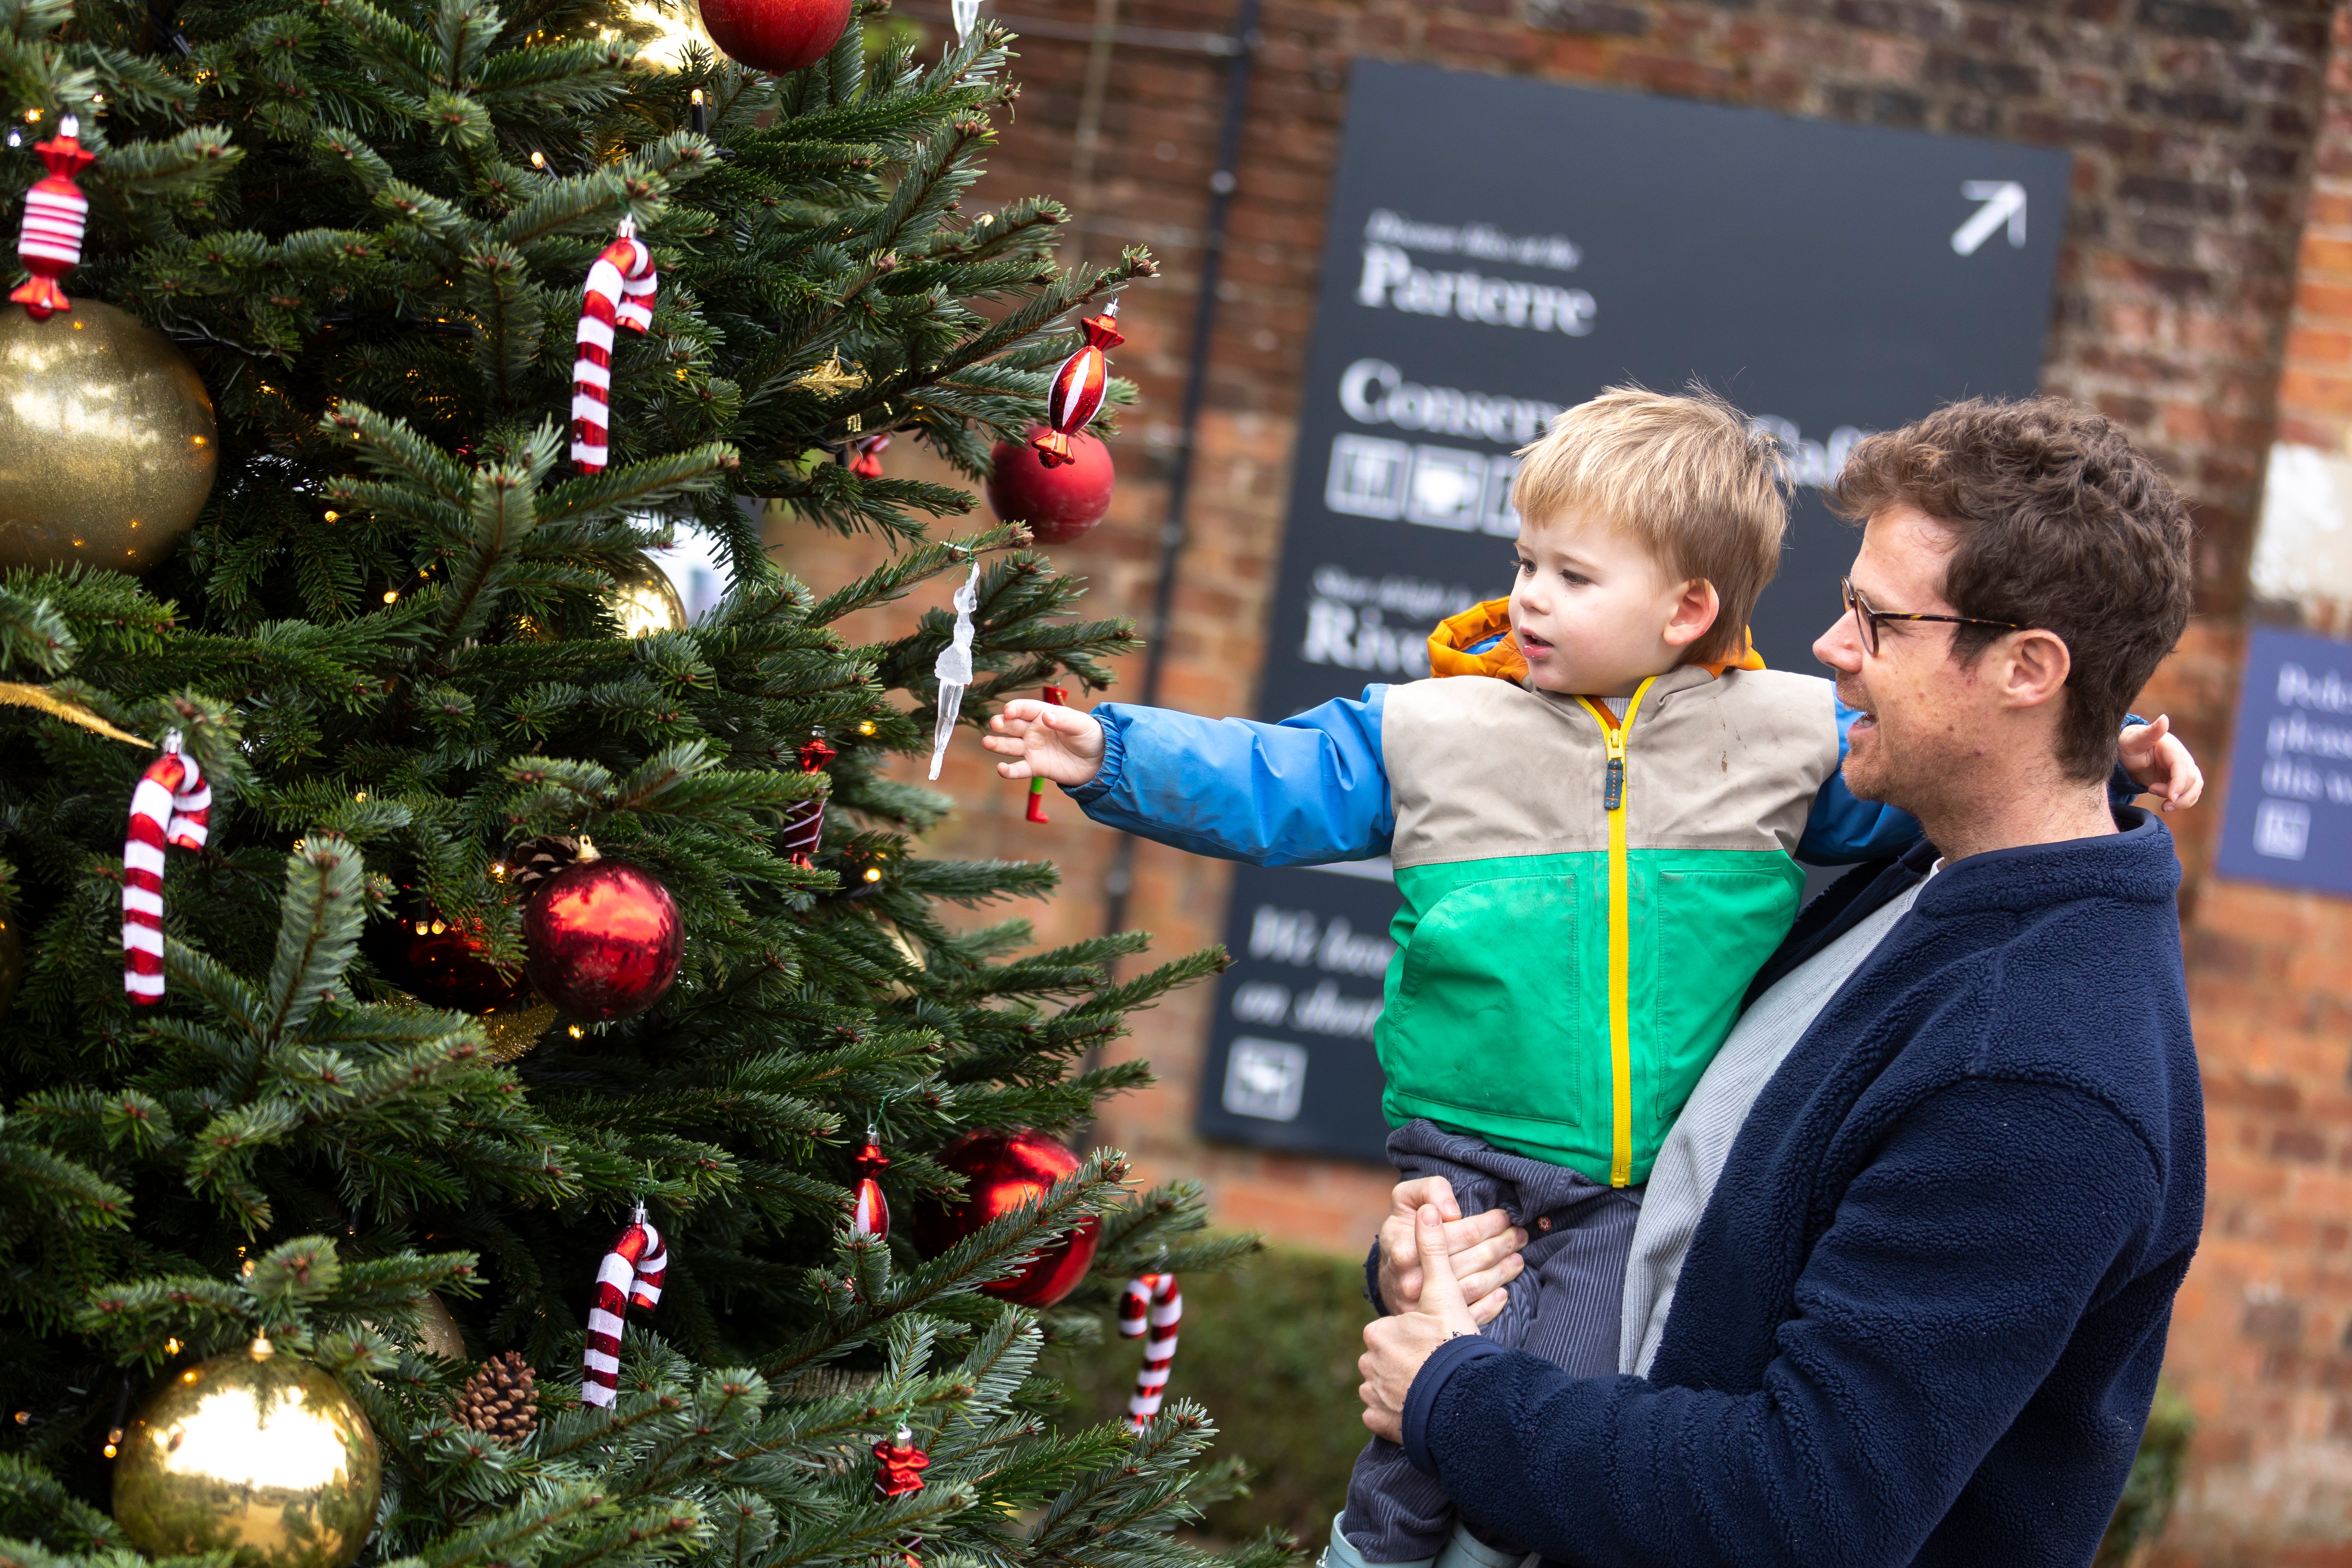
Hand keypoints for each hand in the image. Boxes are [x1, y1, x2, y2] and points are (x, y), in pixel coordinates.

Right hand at [984, 699, 1106, 787]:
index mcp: (1043, 714)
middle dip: (1001, 723)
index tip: (1008, 711)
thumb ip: (1064, 720)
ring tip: (987, 742)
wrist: (1099, 761)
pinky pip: (1019, 769)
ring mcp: (1032, 749)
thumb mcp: (1081, 725)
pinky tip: (1001, 769)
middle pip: (1012, 725)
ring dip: (997, 744)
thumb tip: (1046, 716)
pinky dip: (1009, 770)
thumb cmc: (1090, 736)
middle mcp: (1034, 731)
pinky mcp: (1035, 767)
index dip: (1014, 708)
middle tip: (995, 724)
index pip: (1024, 708)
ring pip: (1010, 746)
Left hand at [1360, 1204, 1484, 1442]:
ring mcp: (1373, 1397)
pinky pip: (1384, 1415)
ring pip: (1385, 1385)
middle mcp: (1369, 1364)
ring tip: (1433, 1387)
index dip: (1418, 1335)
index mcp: (1379, 1332)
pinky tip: (1420, 1408)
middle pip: (1389, 1358)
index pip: (1393, 1330)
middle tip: (1438, 1366)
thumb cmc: (1454, 1345)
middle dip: (1410, 1362)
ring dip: (1404, 1386)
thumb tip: (1428, 1210)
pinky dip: (1398, 1413)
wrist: (1464, 1403)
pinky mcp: (1380, 1424)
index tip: (1437, 1342)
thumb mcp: (1445, 1295)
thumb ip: (1434, 1252)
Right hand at [1378, 1177, 1524, 1318]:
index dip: (1488, 1223)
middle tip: (1519, 1235)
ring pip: (1476, 1286)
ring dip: (1503, 1271)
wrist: (1386, 1275)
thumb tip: (1453, 1212)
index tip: (1504, 1217)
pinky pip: (1471, 1315)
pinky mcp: (1433, 1324)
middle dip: (1502, 1243)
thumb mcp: (1406, 1199)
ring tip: (1518, 1257)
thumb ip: (1430, 1191)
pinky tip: (1504, 1292)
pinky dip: (1492, 1304)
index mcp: (1406, 1247)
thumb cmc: (1402, 1230)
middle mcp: (1413, 1280)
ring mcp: (1423, 1307)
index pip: (1461, 1232)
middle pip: (1474, 1259)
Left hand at [2118, 714, 2203, 812]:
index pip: (2183, 768)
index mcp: (2174, 749)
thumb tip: (2164, 718)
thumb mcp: (2134, 740)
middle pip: (2191, 781)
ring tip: (2164, 807)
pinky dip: (2182, 802)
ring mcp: (2183, 771)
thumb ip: (2150, 732)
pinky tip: (2166, 805)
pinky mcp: (2180, 781)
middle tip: (2151, 791)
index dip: (2179, 784)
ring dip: (2183, 801)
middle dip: (2175, 793)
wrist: (2127, 753)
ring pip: (2195, 789)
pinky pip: (2190, 794)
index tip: (2170, 797)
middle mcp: (2183, 759)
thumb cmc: (2129, 744)